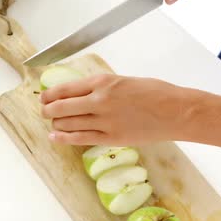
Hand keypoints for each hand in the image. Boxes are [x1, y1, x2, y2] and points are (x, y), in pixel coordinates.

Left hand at [40, 74, 200, 145]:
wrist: (175, 112)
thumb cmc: (156, 93)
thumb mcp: (124, 81)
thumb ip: (102, 87)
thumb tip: (82, 94)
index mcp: (103, 82)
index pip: (66, 88)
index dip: (50, 94)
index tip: (44, 97)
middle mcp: (100, 100)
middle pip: (62, 107)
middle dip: (48, 110)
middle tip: (44, 111)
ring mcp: (105, 121)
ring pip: (68, 123)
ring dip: (56, 123)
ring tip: (52, 123)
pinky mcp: (111, 138)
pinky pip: (80, 138)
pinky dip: (64, 137)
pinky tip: (55, 136)